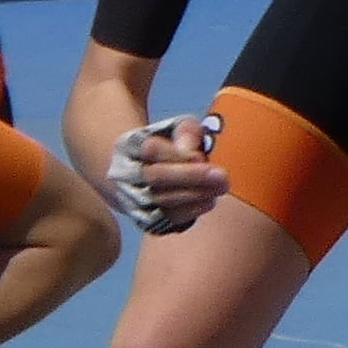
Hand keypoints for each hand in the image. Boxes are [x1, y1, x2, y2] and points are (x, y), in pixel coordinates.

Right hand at [104, 114, 224, 234]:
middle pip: (154, 177)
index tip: (202, 158)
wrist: (139, 172)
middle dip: (190, 177)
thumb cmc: (166, 146)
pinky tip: (209, 202)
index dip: (178, 156)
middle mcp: (125, 174)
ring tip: (220, 189)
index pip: (151, 150)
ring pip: (160, 201)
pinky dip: (189, 212)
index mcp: (129, 146)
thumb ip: (187, 133)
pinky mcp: (141, 218)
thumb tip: (193, 155)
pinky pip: (164, 219)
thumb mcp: (176, 129)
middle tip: (223, 178)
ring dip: (194, 196)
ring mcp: (131, 199)